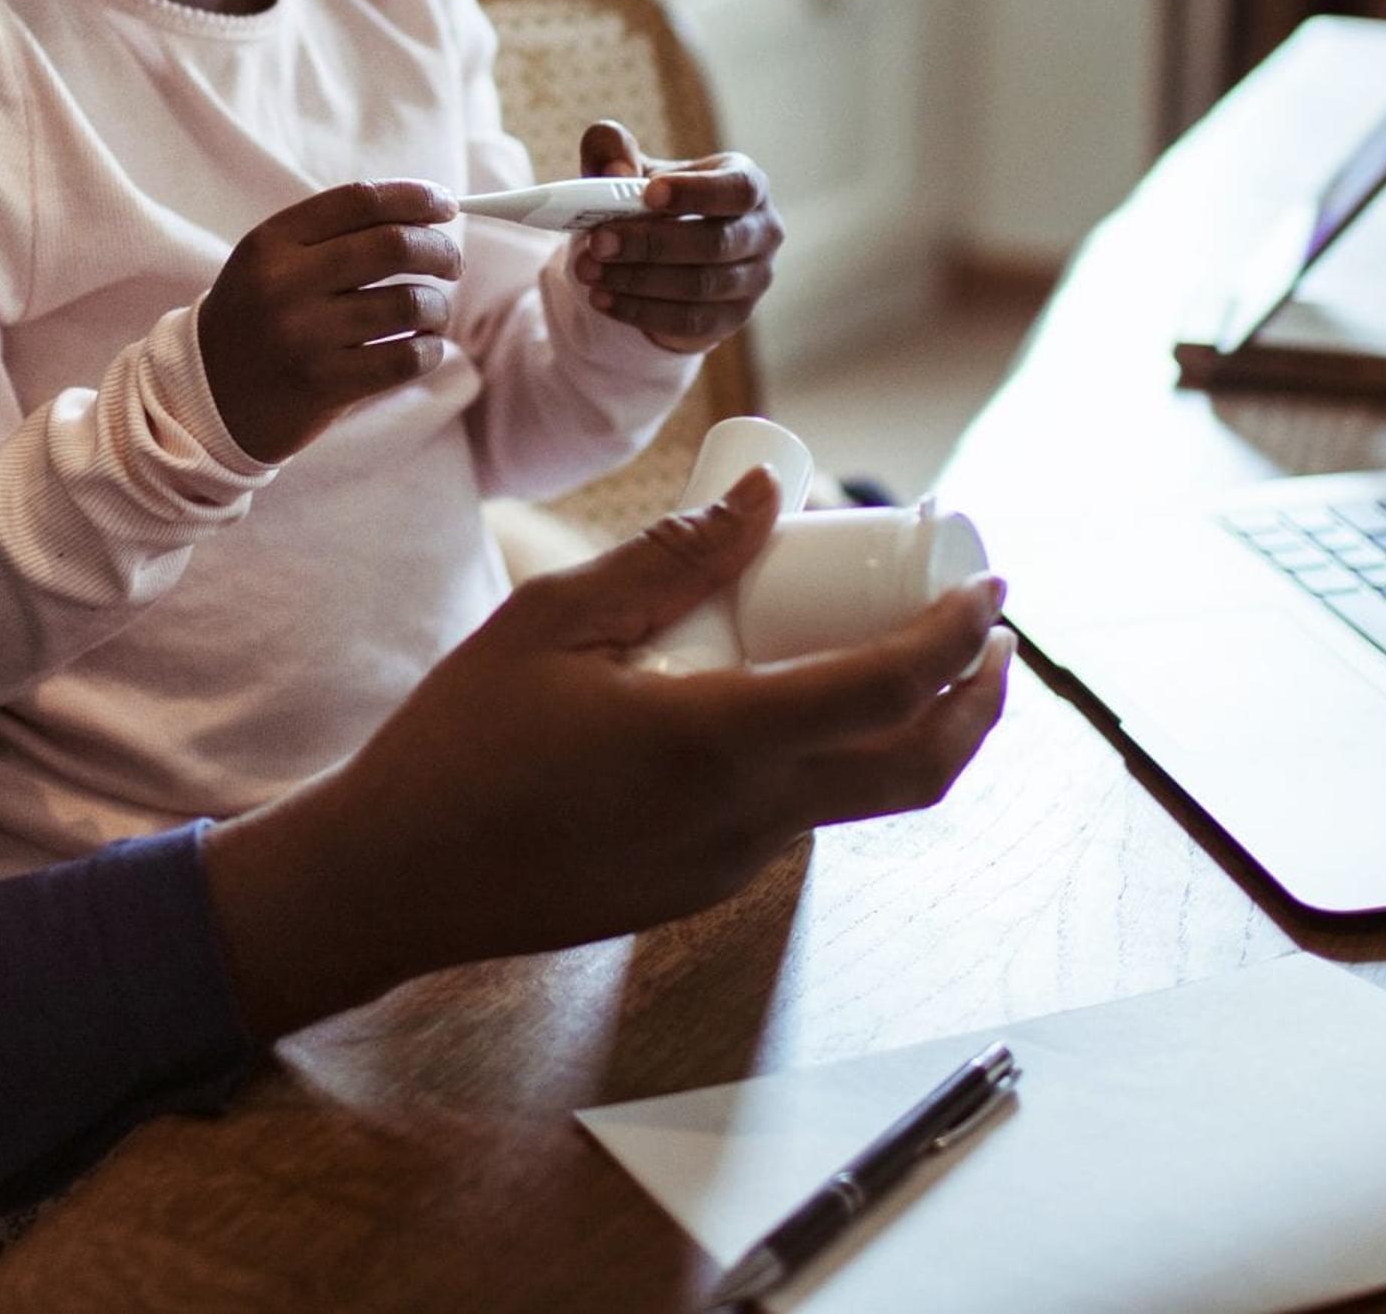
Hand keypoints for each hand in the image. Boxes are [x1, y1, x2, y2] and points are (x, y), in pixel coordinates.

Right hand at [198, 180, 463, 461]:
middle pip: (393, 246)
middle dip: (440, 250)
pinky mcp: (323, 385)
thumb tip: (428, 213)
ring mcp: (303, 337)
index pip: (360, 200)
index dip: (414, 197)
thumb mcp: (272, 263)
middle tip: (452, 264)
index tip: (447, 206)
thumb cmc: (258, 319)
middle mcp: (284, 284)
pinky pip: (406, 358)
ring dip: (438, 306)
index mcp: (272, 242)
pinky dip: (430, 349)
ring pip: (409, 303)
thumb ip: (336, 235)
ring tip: (433, 313)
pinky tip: (424, 347)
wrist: (206, 397)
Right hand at [198, 468, 1011, 1034]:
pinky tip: (777, 701)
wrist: (394, 879)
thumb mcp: (553, 620)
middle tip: (989, 635)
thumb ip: (668, 559)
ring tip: (887, 648)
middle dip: (978, 701)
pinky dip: (823, 757)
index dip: (961, 633)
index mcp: (719, 740)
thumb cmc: (458, 741)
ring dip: (903, 729)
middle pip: (918, 770)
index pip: (891, 688)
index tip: (991, 585)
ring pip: (858, 798)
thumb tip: (764, 496)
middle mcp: (748, 818)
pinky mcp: (703, 888)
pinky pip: (792, 817)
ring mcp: (730, 866)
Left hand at [572, 119, 779, 353]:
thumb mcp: (629, 167)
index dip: (697, 193)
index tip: (648, 194)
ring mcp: (753, 280)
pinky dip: (640, 311)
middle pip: (716, 243)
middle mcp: (762, 232)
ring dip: (638, 280)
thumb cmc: (651, 199)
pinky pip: (689, 321)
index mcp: (747, 183)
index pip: (738, 188)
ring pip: (700, 286)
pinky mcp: (731, 318)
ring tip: (589, 271)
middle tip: (598, 242)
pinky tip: (603, 298)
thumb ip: (612, 150)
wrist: (660, 252)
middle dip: (651, 243)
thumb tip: (614, 171)